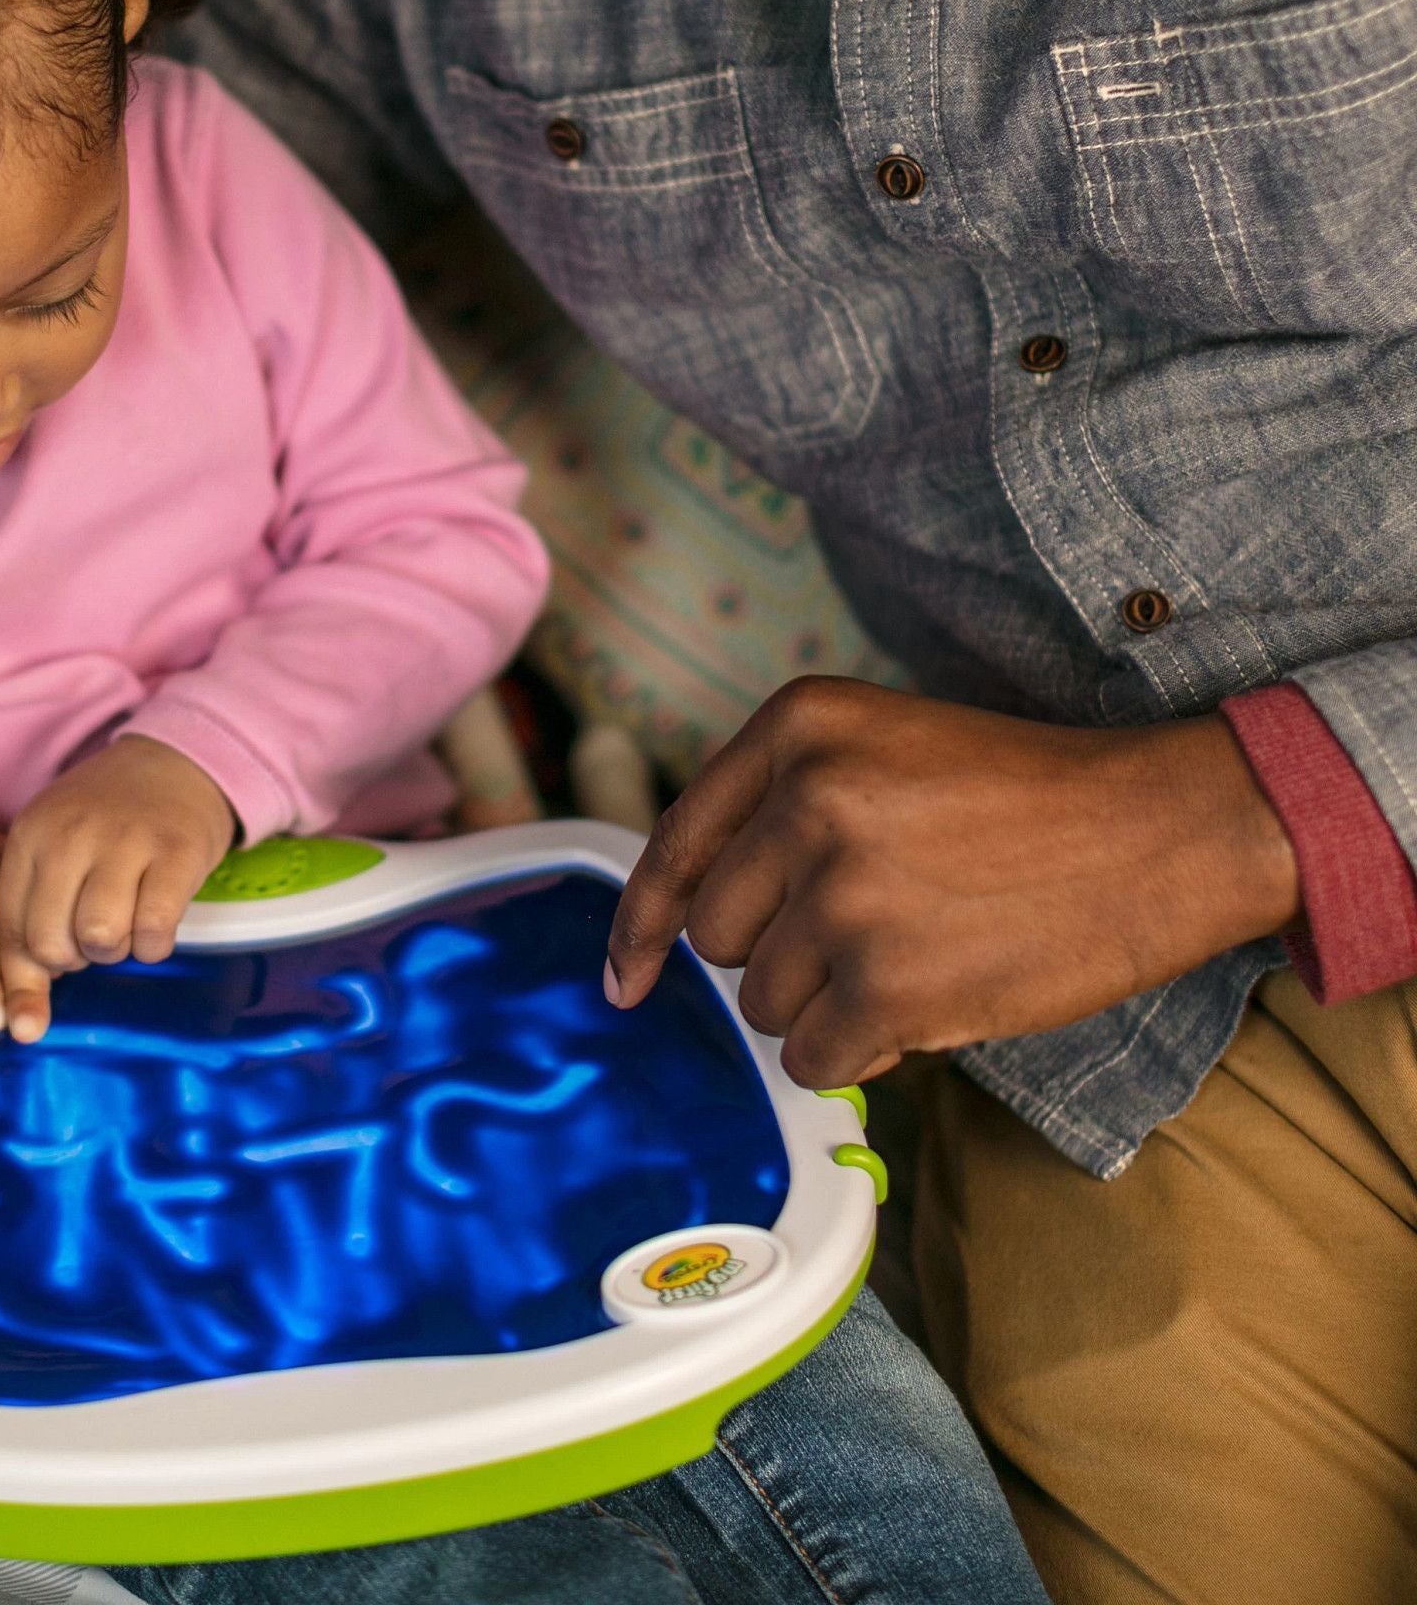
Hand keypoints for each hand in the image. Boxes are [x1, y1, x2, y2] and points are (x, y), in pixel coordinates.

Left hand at [0, 736, 236, 1042]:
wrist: (177, 763)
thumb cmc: (106, 823)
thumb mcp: (54, 852)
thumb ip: (29, 925)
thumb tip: (18, 1026)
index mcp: (30, 835)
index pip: (8, 930)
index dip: (24, 973)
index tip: (39, 995)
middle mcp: (71, 834)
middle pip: (52, 944)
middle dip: (74, 958)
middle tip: (93, 935)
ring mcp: (126, 839)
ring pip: (101, 939)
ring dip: (116, 950)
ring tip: (125, 925)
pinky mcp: (177, 851)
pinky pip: (154, 930)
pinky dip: (154, 944)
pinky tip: (156, 924)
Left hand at [605, 679, 1299, 1087]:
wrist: (1160, 830)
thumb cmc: (1024, 799)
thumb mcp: (884, 748)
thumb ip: (782, 806)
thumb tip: (683, 917)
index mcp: (798, 726)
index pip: (675, 844)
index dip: (641, 924)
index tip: (625, 977)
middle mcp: (807, 798)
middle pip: (716, 932)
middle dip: (773, 956)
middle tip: (864, 939)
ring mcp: (843, 893)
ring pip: (761, 1001)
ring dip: (824, 1006)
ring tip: (914, 959)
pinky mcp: (886, 983)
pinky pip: (812, 1058)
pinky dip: (856, 1055)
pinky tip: (923, 1010)